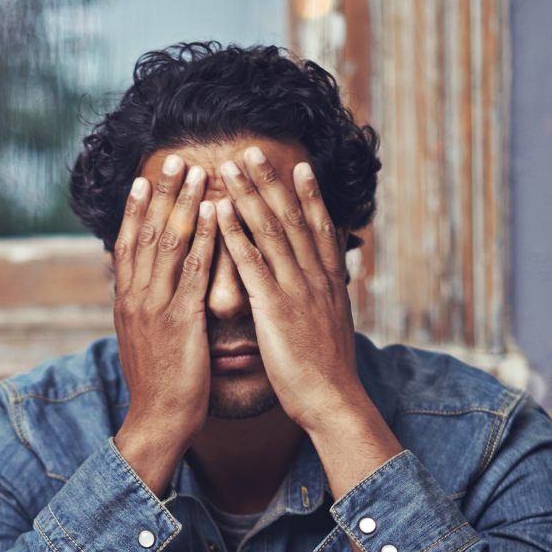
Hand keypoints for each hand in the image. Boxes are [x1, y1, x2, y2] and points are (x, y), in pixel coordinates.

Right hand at [110, 153, 218, 495]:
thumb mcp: (146, 343)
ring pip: (167, 243)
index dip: (136, 211)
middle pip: (146, 234)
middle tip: (172, 159)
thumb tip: (148, 295)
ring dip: (183, 203)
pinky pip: (193, 269)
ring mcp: (156, 307)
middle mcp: (136, 298)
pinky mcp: (180, 319)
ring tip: (196, 171)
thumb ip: (148, 313)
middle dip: (160, 194)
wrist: (158, 421)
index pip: (128, 246)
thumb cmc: (159, 386)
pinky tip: (216, 211)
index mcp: (128, 303)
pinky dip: (204, 236)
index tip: (144, 180)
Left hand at [212, 149, 364, 433]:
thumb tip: (331, 285)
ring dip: (248, 195)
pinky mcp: (275, 307)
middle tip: (252, 149)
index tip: (298, 165)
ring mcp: (296, 289)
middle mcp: (315, 277)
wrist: (333, 401)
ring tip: (229, 166)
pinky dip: (235, 234)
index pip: (319, 228)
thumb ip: (327, 301)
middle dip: (271, 181)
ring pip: (271, 231)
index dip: (308, 194)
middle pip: (292, 218)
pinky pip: (252, 263)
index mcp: (329, 282)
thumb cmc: (328, 373)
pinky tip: (219, 213)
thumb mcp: (333, 327)